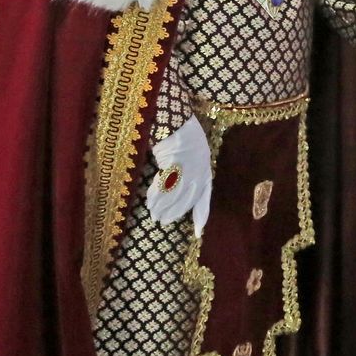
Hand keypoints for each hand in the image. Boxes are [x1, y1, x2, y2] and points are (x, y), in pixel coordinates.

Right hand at [146, 115, 213, 235]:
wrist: (179, 123)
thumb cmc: (186, 137)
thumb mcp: (196, 156)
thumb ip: (193, 172)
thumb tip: (182, 189)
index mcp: (205, 172)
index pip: (204, 198)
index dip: (201, 215)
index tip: (198, 232)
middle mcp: (199, 173)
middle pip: (186, 199)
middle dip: (174, 212)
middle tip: (162, 221)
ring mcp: (187, 170)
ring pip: (173, 195)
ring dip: (162, 206)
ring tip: (154, 214)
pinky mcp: (174, 166)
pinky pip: (163, 186)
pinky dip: (156, 195)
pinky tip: (150, 202)